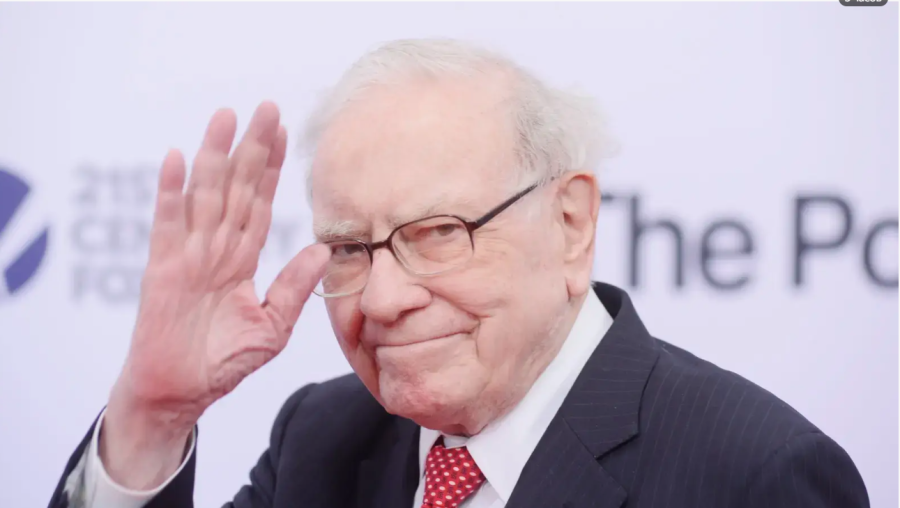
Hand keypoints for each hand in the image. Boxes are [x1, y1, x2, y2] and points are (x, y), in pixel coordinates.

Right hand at [100, 102, 328, 488]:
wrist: (180, 394)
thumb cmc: (222, 362)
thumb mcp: (272, 326)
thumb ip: (294, 288)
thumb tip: (324, 251)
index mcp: (240, 259)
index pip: (259, 203)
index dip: (272, 168)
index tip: (285, 132)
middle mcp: (215, 248)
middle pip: (235, 187)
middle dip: (251, 148)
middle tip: (265, 107)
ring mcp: (188, 254)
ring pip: (204, 194)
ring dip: (214, 154)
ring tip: (226, 116)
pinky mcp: (163, 269)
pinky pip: (168, 223)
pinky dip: (171, 191)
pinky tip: (178, 158)